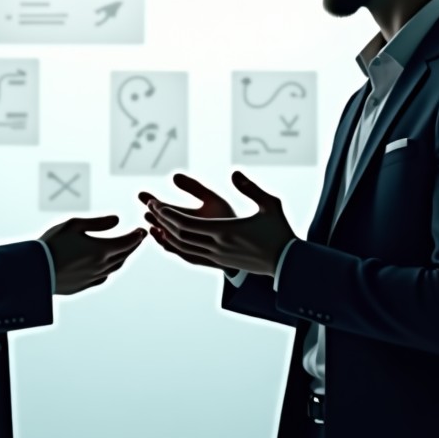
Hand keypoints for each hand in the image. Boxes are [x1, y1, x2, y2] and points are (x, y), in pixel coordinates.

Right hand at [40, 215, 146, 295]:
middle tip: (138, 238)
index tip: (142, 231)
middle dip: (132, 246)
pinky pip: (102, 277)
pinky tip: (107, 265)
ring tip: (124, 249)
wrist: (34, 271)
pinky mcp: (83, 286)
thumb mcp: (74, 225)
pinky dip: (109, 269)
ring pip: (114, 268)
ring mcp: (92, 278)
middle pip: (124, 255)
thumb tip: (117, 220)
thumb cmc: (52, 243)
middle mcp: (100, 266)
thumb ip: (98, 223)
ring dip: (122, 257)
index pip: (127, 242)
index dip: (136, 236)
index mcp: (101, 250)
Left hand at [143, 170, 296, 276]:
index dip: (168, 214)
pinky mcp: (220, 264)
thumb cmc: (279, 231)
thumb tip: (234, 173)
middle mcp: (217, 247)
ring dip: (167, 235)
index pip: (186, 224)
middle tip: (150, 207)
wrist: (287, 262)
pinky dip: (177, 248)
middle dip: (163, 221)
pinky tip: (170, 241)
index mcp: (225, 231)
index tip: (155, 203)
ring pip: (183, 248)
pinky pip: (191, 257)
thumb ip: (250, 188)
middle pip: (180, 236)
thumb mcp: (269, 204)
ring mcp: (217, 258)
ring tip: (155, 222)